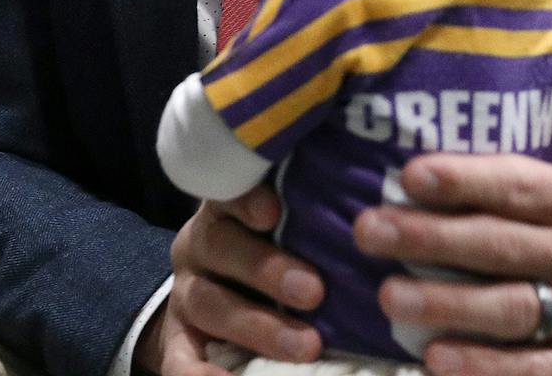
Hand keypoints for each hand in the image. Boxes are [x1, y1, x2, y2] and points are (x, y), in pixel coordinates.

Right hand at [142, 185, 324, 375]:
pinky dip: (202, 375)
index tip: (275, 210)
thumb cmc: (276, 258)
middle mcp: (200, 248)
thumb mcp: (286, 234)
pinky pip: (180, 360)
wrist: (216, 302)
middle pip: (220, 247)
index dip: (247, 201)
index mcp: (226, 213)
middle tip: (314, 291)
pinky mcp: (178, 341)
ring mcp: (187, 295)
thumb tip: (373, 224)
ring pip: (208, 303)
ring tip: (307, 346)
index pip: (229, 195)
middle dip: (267, 270)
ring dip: (258, 326)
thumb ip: (313, 227)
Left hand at [357, 25, 551, 375]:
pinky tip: (439, 362)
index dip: (466, 181)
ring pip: (514, 314)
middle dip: (431, 242)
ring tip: (388, 298)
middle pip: (503, 249)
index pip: (522, 188)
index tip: (409, 174)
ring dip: (449, 308)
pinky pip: (540, 373)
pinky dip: (491, 372)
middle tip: (366, 231)